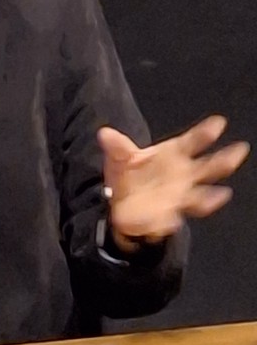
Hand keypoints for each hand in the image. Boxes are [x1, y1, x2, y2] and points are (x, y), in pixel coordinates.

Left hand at [98, 115, 249, 252]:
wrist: (124, 202)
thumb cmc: (131, 172)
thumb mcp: (120, 156)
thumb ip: (116, 146)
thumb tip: (105, 133)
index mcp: (173, 153)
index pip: (193, 141)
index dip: (205, 132)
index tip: (218, 122)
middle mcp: (183, 174)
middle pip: (209, 166)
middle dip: (224, 159)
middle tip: (239, 149)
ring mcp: (179, 195)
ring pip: (202, 196)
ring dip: (211, 197)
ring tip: (221, 194)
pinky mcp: (169, 215)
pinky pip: (172, 219)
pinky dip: (169, 221)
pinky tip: (170, 221)